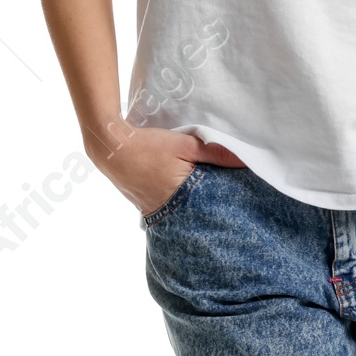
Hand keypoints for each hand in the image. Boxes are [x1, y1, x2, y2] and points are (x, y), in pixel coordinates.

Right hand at [86, 118, 245, 215]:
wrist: (111, 147)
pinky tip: (184, 189)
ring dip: (193, 201)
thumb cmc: (149, 145)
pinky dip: (178, 199)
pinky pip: (168, 206)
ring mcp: (151, 210)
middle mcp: (164, 211)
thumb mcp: (185, 144)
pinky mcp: (144, 205)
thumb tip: (244, 160)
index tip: (238, 200)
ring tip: (209, 192)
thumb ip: (214, 152)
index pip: (209, 207)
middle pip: (195, 211)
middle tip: (227, 198)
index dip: (223, 203)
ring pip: (181, 209)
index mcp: (177, 197)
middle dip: (209, 206)